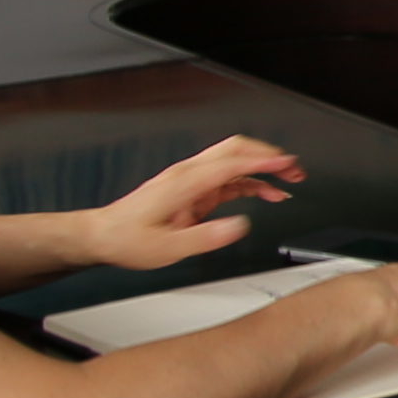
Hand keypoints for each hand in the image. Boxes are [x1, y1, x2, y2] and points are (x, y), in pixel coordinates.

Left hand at [80, 135, 306, 273]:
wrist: (102, 235)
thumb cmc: (127, 239)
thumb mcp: (167, 248)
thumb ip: (205, 237)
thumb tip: (239, 226)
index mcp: (184, 183)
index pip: (231, 162)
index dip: (263, 162)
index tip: (288, 164)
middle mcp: (188, 175)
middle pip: (235, 150)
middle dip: (268, 156)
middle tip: (294, 169)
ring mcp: (190, 180)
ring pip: (233, 161)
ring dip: (262, 168)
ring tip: (289, 181)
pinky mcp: (191, 189)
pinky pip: (226, 178)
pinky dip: (249, 182)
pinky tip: (265, 193)